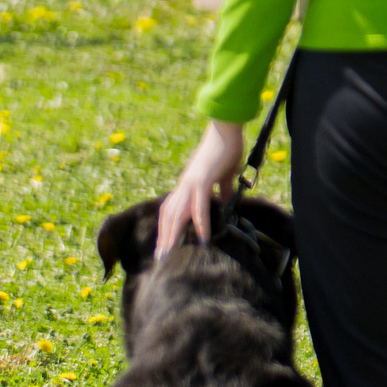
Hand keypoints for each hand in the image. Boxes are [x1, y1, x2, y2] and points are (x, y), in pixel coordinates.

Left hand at [157, 120, 244, 258]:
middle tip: (161, 258)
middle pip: (168, 215)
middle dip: (164, 237)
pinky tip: (202, 237)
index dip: (166, 226)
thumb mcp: (225, 174)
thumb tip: (226, 203)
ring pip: (177, 214)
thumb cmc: (226, 148)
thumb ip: (223, 189)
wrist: (225, 128)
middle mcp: (184, 185)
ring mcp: (190, 183)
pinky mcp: (201, 180)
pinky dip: (199, 222)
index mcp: (187, 184)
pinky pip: (199, 206)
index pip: (171, 209)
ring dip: (173, 235)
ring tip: (171, 254)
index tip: (164, 244)